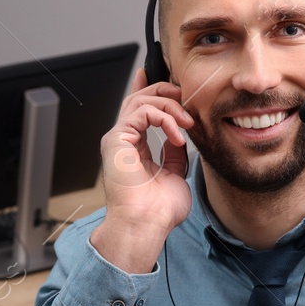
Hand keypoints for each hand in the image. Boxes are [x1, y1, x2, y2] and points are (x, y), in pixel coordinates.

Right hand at [90, 66, 195, 273]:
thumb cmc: (157, 210)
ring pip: (142, 100)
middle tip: (187, 101)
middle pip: (140, 98)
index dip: (150, 89)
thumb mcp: (174, 174)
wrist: (146, 224)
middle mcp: (122, 141)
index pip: (139, 110)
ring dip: (170, 106)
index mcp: (132, 148)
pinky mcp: (117, 139)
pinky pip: (142, 111)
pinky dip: (164, 118)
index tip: (168, 80)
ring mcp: (117, 139)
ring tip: (187, 124)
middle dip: (166, 92)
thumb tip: (180, 139)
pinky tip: (177, 135)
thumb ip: (173, 153)